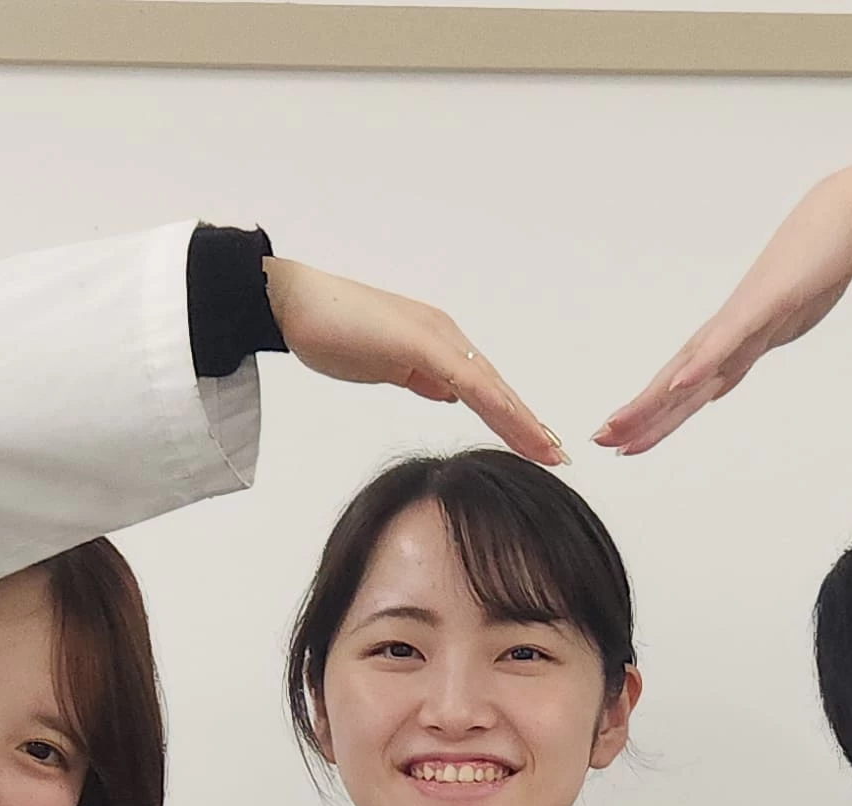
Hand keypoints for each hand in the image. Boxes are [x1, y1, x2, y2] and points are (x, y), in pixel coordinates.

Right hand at [266, 259, 564, 464]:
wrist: (292, 302)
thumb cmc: (330, 330)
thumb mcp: (384, 366)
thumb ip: (417, 377)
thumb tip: (445, 394)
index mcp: (438, 345)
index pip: (484, 389)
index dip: (512, 419)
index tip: (536, 447)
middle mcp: (446, 338)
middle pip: (497, 389)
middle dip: (528, 424)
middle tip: (558, 456)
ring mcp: (437, 338)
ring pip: (491, 387)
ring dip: (522, 421)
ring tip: (549, 451)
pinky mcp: (423, 342)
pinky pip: (468, 381)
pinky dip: (497, 406)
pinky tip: (516, 428)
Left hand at [597, 154, 851, 455]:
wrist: (847, 216)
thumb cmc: (819, 264)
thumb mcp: (786, 320)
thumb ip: (759, 343)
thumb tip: (734, 371)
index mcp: (734, 339)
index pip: (686, 384)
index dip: (655, 415)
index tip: (624, 440)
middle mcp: (729, 331)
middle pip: (676, 382)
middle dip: (640, 415)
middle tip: (599, 440)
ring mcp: (743, 317)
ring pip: (690, 368)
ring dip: (653, 399)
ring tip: (618, 425)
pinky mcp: (765, 305)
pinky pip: (728, 341)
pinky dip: (701, 365)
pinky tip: (676, 385)